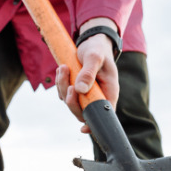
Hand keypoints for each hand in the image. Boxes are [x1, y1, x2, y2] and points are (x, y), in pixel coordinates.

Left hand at [56, 19, 119, 133]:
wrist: (92, 42)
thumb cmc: (97, 50)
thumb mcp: (95, 57)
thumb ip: (89, 73)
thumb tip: (80, 90)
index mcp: (109, 92)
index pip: (105, 114)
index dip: (94, 124)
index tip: (83, 128)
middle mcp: (98, 96)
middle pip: (83, 111)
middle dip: (71, 100)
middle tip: (68, 85)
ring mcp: (86, 94)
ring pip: (71, 102)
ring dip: (63, 86)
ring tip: (63, 68)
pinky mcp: (77, 90)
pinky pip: (64, 93)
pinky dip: (61, 83)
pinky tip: (63, 70)